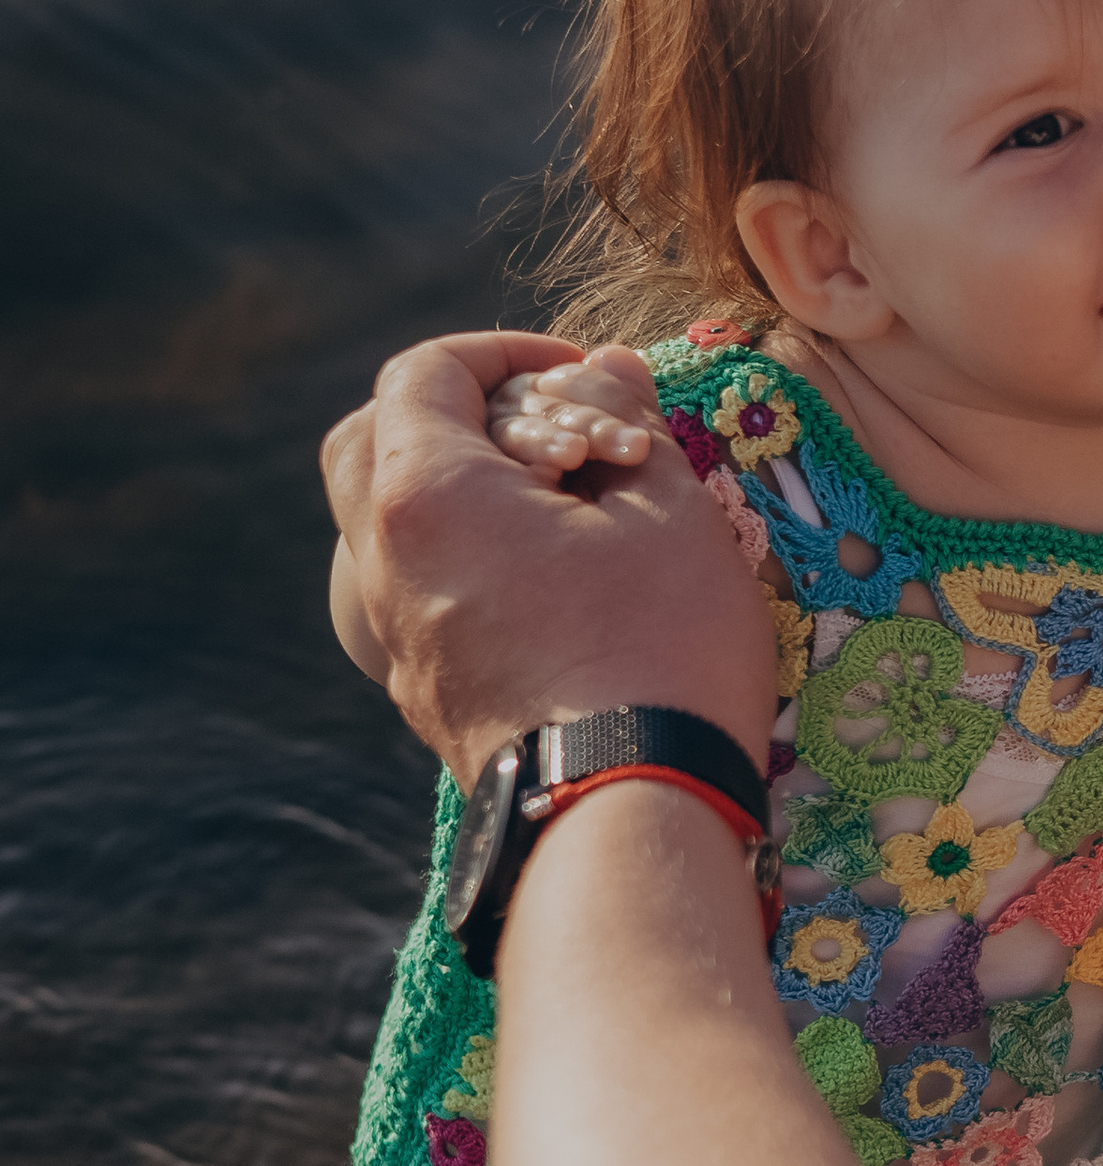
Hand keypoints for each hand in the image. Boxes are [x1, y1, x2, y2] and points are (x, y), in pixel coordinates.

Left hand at [322, 331, 777, 784]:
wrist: (630, 813)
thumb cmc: (657, 650)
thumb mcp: (667, 512)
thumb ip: (628, 424)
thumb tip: (608, 368)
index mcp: (427, 497)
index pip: (424, 373)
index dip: (505, 352)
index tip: (581, 374)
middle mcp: (385, 563)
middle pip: (373, 443)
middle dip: (451, 411)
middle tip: (544, 425)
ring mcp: (397, 638)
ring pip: (387, 528)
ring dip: (457, 491)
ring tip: (557, 507)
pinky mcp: (426, 695)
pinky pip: (419, 596)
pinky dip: (465, 561)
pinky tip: (549, 583)